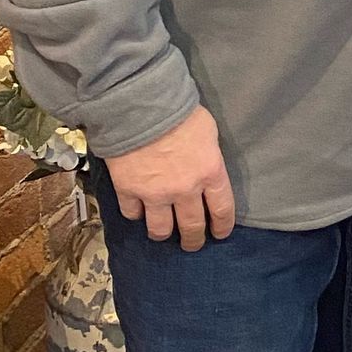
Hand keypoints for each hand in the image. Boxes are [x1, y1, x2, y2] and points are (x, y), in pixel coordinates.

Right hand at [103, 104, 235, 248]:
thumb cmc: (179, 111)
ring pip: (161, 229)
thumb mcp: (208, 131)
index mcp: (210, 173)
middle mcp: (185, 190)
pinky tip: (138, 210)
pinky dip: (136, 214)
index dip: (222, 226)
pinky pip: (133, 214)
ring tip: (163, 234)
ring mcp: (155, 194)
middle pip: (192, 227)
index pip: (222, 210)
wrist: (141, 107)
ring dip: (163, 234)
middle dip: (194, 240)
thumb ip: (208, 156)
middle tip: (192, 244)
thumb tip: (205, 167)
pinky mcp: (129, 191)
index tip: (219, 234)